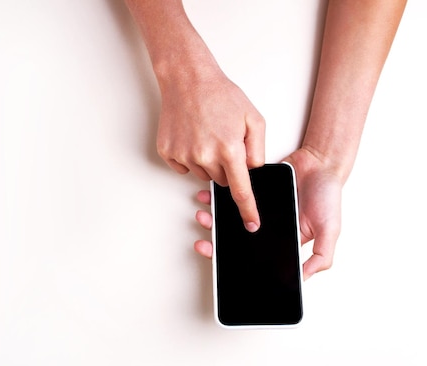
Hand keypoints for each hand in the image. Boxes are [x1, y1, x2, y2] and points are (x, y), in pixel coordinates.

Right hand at [157, 69, 264, 231]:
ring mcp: (183, 155)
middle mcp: (205, 156)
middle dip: (227, 168)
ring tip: (207, 134)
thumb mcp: (254, 119)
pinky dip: (190, 157)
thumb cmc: (221, 95)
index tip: (251, 225)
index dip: (248, 210)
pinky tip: (192, 136)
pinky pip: (183, 168)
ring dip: (208, 162)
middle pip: (221, 182)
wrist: (188, 79)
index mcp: (229, 149)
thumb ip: (258, 151)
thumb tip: (253, 173)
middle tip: (224, 142)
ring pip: (202, 175)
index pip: (241, 191)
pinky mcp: (168, 152)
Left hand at [193, 148, 342, 279]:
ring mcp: (257, 208)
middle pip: (237, 239)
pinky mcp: (252, 189)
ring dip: (214, 218)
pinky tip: (208, 196)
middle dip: (217, 243)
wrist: (321, 162)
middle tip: (203, 243)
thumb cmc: (328, 196)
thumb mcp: (330, 230)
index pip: (255, 256)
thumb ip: (321, 256)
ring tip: (204, 216)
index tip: (219, 260)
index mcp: (282, 240)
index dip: (236, 260)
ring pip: (230, 217)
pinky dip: (218, 195)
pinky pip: (232, 194)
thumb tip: (303, 278)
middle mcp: (266, 226)